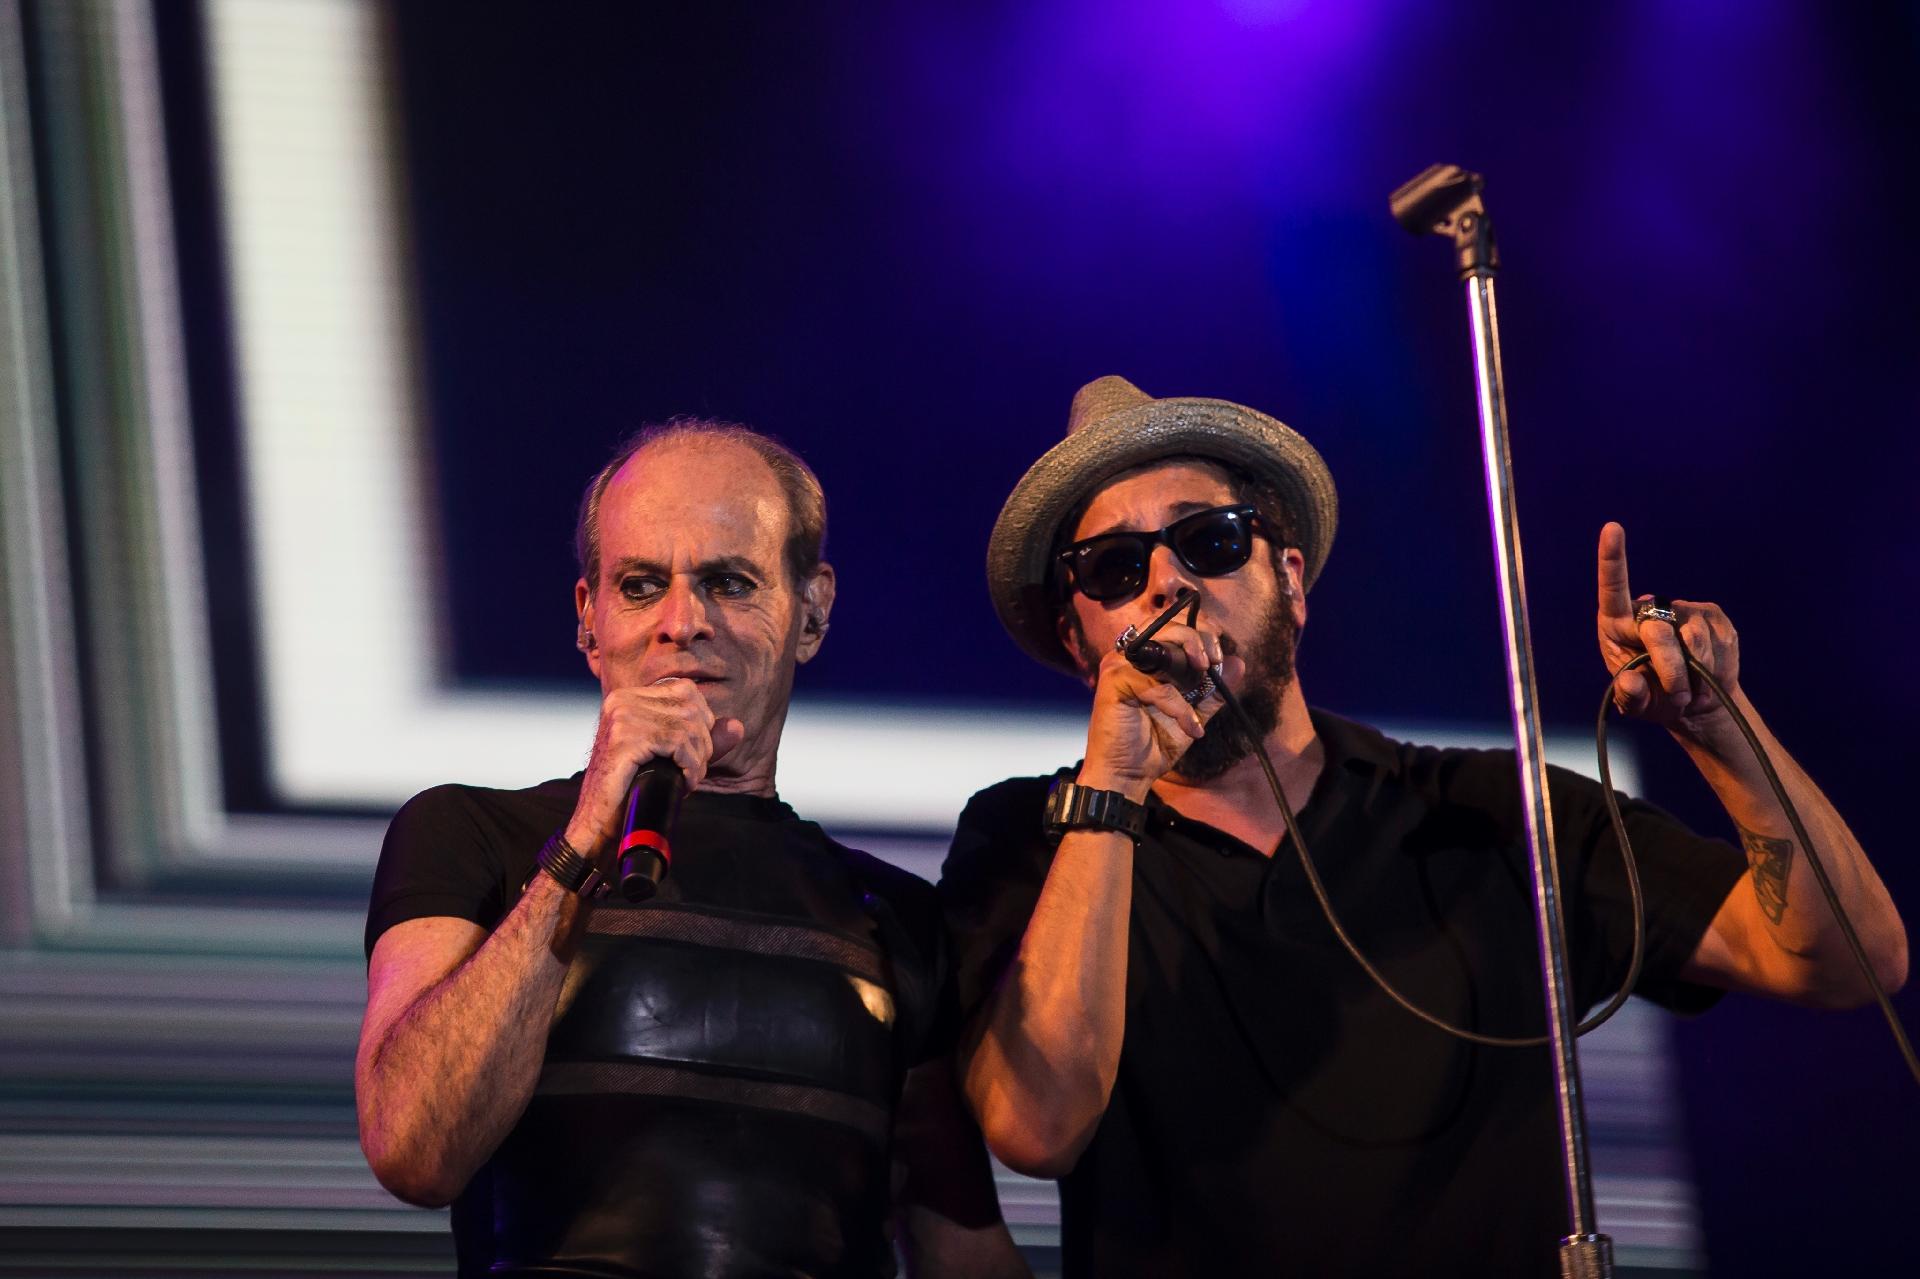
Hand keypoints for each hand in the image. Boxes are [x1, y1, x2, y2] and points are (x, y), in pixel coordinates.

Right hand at [566, 679, 744, 854]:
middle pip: (691, 707)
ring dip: (697, 759)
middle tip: (691, 771)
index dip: (701, 722)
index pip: (685, 690)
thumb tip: (737, 726)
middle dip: (703, 743)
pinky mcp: (624, 738)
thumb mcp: (670, 759)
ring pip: (688, 726)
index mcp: (626, 697)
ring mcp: (621, 717)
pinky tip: (684, 783)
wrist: (596, 826)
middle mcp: (621, 700)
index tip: (694, 753)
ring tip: (688, 779)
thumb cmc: (629, 792)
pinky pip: (678, 743)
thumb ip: (702, 741)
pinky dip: (690, 766)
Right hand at [1079, 622, 1242, 797]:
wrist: (1127, 776)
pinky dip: (1178, 705)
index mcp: (1147, 659)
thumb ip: (1213, 690)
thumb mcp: (1193, 714)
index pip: (1173, 624)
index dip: (1200, 630)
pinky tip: (1191, 728)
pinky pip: (1156, 684)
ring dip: (1189, 652)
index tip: (1220, 655)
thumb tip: (1238, 662)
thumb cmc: (1154, 744)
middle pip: (1165, 623)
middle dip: (1197, 635)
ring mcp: (1118, 665)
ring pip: (1158, 640)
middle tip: (1213, 660)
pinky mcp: (1114, 682)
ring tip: (1207, 674)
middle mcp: (1130, 656)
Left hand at [1596, 522, 1740, 728]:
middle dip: (1669, 668)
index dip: (1612, 558)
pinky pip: (1719, 643)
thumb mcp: (1635, 704)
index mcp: (1618, 624)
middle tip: (1677, 694)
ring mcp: (1684, 612)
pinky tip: (1708, 675)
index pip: (1613, 587)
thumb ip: (1629, 696)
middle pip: (1657, 631)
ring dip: (1694, 673)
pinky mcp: (1715, 618)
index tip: (1611, 528)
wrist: (1693, 702)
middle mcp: (1650, 611)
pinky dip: (1715, 668)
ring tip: (1689, 688)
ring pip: (1693, 640)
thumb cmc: (1652, 697)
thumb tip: (1629, 682)